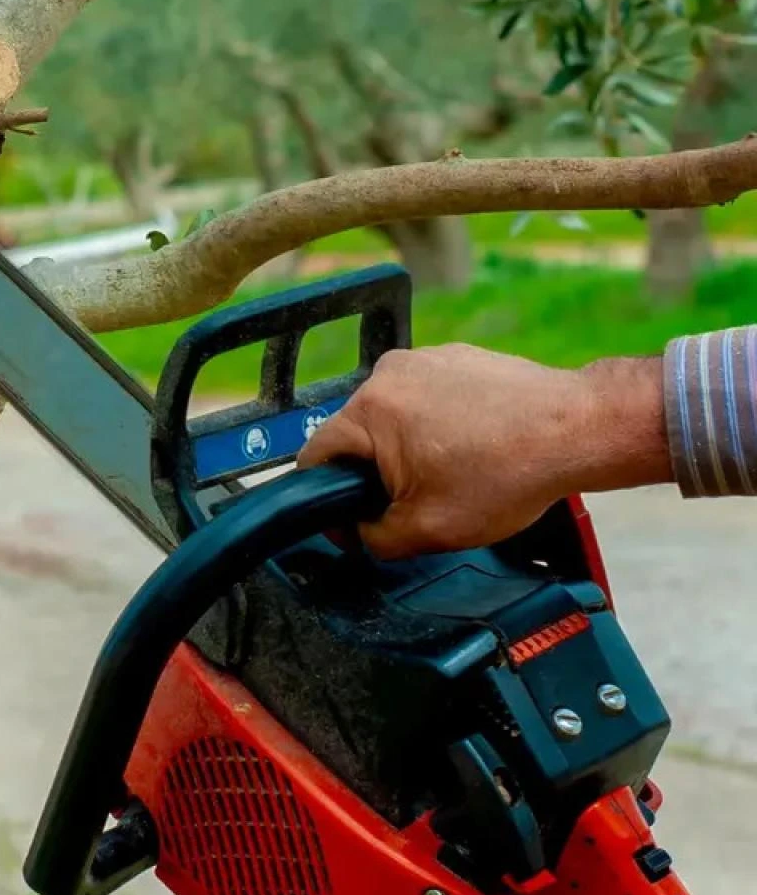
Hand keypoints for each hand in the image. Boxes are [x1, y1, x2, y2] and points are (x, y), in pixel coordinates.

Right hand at [297, 343, 669, 559]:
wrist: (579, 430)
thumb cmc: (509, 474)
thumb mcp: (428, 530)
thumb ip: (374, 537)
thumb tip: (358, 532)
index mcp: (368, 410)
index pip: (315, 457)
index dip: (326, 499)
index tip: (356, 521)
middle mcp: (388, 373)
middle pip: (356, 436)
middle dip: (378, 472)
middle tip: (420, 501)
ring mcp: (424, 359)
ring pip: (394, 417)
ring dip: (410, 447)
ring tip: (457, 471)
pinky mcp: (456, 357)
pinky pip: (428, 397)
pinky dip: (442, 424)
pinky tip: (478, 447)